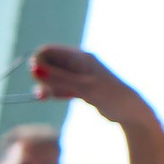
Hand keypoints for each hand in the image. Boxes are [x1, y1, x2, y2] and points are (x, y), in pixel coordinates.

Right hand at [29, 46, 157, 130]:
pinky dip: (56, 91)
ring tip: (46, 97)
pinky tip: (57, 98)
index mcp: (80, 57)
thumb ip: (58, 78)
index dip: (38, 63)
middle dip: (42, 76)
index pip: (48, 51)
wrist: (130, 112)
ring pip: (54, 76)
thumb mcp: (83, 88)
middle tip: (44, 93)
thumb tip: (33, 68)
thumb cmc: (110, 96)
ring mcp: (80, 75)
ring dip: (48, 86)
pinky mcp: (81, 87)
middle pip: (49, 63)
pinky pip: (61, 86)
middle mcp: (79, 63)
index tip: (37, 79)